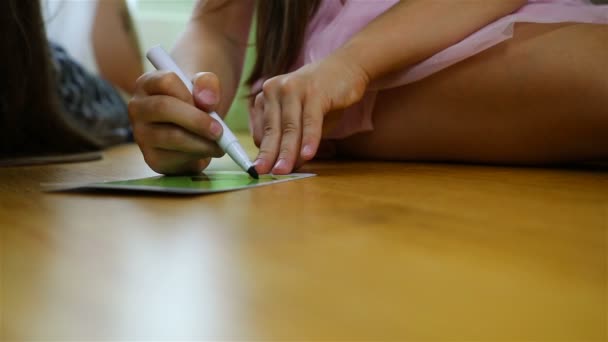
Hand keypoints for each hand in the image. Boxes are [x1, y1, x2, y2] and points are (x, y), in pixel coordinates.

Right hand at [128, 71, 224, 174]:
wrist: (195, 131)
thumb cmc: (196, 103)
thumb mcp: (204, 87)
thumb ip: (207, 84)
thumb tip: (207, 101)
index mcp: (148, 84)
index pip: (165, 81)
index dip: (190, 93)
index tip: (209, 104)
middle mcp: (138, 108)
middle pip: (163, 107)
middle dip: (196, 120)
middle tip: (219, 130)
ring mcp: (142, 135)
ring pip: (172, 136)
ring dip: (201, 141)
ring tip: (219, 143)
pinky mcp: (152, 158)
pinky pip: (177, 157)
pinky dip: (198, 155)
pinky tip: (208, 151)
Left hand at [251, 54, 369, 174]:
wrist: (346, 68)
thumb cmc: (321, 97)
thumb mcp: (302, 118)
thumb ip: (293, 138)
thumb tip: (287, 165)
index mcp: (266, 96)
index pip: (261, 130)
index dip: (264, 152)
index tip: (266, 170)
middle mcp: (275, 90)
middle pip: (272, 130)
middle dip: (269, 155)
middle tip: (266, 174)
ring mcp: (294, 89)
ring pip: (289, 128)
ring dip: (287, 152)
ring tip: (284, 171)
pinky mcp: (315, 92)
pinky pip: (310, 121)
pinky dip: (309, 139)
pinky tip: (308, 155)